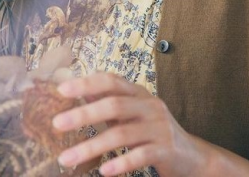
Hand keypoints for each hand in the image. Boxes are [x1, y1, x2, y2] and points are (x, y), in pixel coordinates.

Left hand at [52, 71, 218, 175]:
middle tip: (56, 123)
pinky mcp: (166, 150)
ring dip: (91, 146)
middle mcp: (150, 105)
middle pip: (114, 104)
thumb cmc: (154, 132)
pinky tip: (104, 171)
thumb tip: (81, 90)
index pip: (111, 80)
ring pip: (122, 134)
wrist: (192, 156)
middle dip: (83, 114)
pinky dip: (121, 163)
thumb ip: (110, 102)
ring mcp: (159, 127)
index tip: (61, 89)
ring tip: (67, 159)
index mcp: (139, 93)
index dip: (86, 83)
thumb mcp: (133, 113)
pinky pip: (140, 155)